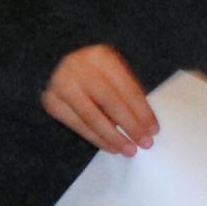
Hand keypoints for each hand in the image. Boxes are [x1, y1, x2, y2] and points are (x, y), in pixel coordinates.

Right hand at [43, 44, 158, 152]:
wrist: (57, 64)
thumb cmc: (95, 73)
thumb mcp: (113, 72)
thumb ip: (127, 92)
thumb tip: (145, 123)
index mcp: (100, 56)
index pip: (126, 87)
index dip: (142, 110)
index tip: (153, 129)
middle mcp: (78, 67)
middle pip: (109, 101)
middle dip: (130, 125)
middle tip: (144, 142)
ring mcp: (62, 84)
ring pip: (92, 116)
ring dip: (113, 137)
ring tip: (128, 149)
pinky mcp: (52, 102)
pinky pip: (78, 125)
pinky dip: (97, 139)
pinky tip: (111, 146)